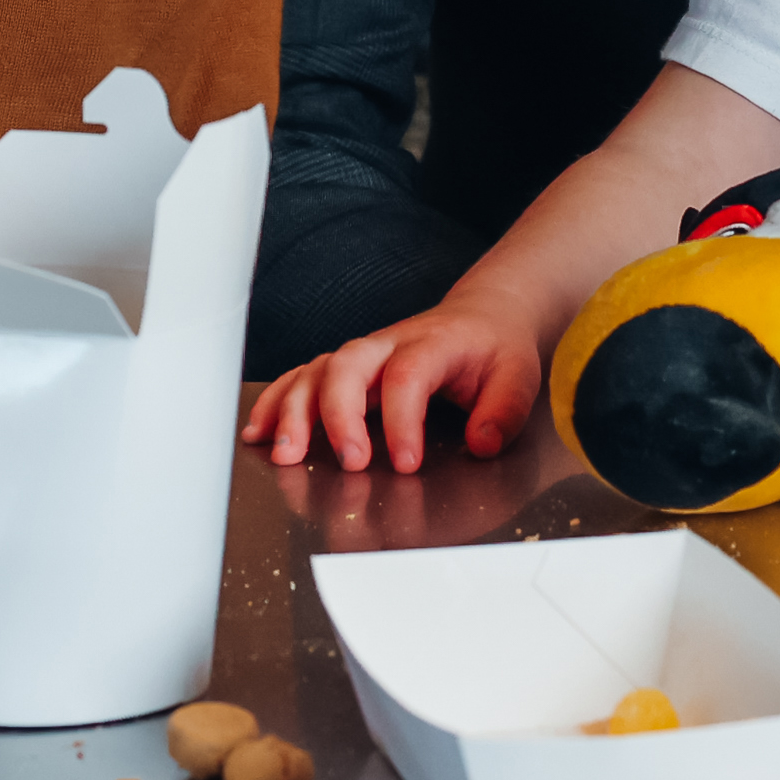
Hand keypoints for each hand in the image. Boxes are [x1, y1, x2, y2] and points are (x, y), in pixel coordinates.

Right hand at [241, 304, 542, 473]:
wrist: (482, 317)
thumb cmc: (494, 349)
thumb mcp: (518, 376)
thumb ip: (503, 411)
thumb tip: (481, 443)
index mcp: (433, 343)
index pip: (408, 375)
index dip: (402, 420)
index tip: (405, 463)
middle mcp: (388, 344)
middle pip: (347, 365)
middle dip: (339, 414)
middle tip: (349, 461)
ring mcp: (362, 355)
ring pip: (316, 371)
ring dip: (295, 412)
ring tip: (286, 453)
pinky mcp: (344, 368)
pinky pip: (301, 378)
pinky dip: (277, 403)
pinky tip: (260, 432)